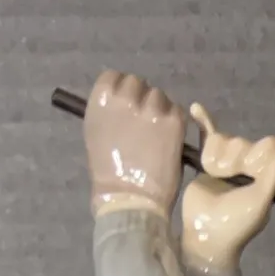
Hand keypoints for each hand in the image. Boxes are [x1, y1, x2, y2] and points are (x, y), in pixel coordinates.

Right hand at [84, 70, 186, 216]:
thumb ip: (108, 111)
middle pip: (139, 83)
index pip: (115, 77)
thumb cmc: (109, 173)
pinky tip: (169, 140)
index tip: (127, 106)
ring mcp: (151, 108)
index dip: (123, 90)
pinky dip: (175, 123)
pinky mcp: (173, 121)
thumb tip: (120, 101)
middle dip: (142, 100)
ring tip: (157, 136)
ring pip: (160, 96)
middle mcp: (126, 97)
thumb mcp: (96, 133)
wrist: (130, 198)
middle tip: (144, 124)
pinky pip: (178, 111)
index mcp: (102, 99)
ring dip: (160, 111)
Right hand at [180, 102, 274, 275]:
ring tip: (213, 176)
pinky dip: (203, 121)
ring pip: (223, 140)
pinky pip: (207, 135)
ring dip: (217, 157)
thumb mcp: (260, 202)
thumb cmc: (236, 223)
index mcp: (267, 175)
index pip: (270, 145)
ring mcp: (227, 163)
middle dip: (234, 160)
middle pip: (243, 142)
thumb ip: (273, 177)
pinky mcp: (207, 161)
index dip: (259, 153)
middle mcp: (249, 166)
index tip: (251, 169)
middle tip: (228, 180)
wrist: (206, 234)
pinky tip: (197, 109)